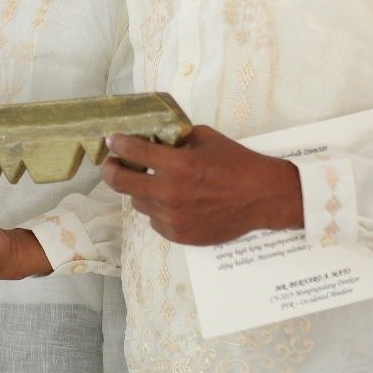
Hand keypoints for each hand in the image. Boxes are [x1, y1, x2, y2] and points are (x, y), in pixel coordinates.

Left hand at [101, 124, 303, 244]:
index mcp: (178, 165)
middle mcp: (170, 194)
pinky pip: (155, 220)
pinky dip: (157, 209)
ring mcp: (173, 218)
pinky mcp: (179, 235)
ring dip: (140, 190)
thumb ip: (176, 138)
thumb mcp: (205, 138)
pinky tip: (172, 200)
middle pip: (122, 184)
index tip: (112, 141)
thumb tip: (153, 137)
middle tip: (111, 164)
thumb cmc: (236, 163)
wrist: (261, 197)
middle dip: (111, 170)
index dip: (118, 145)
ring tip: (152, 182)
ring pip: (138, 203)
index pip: (134, 153)